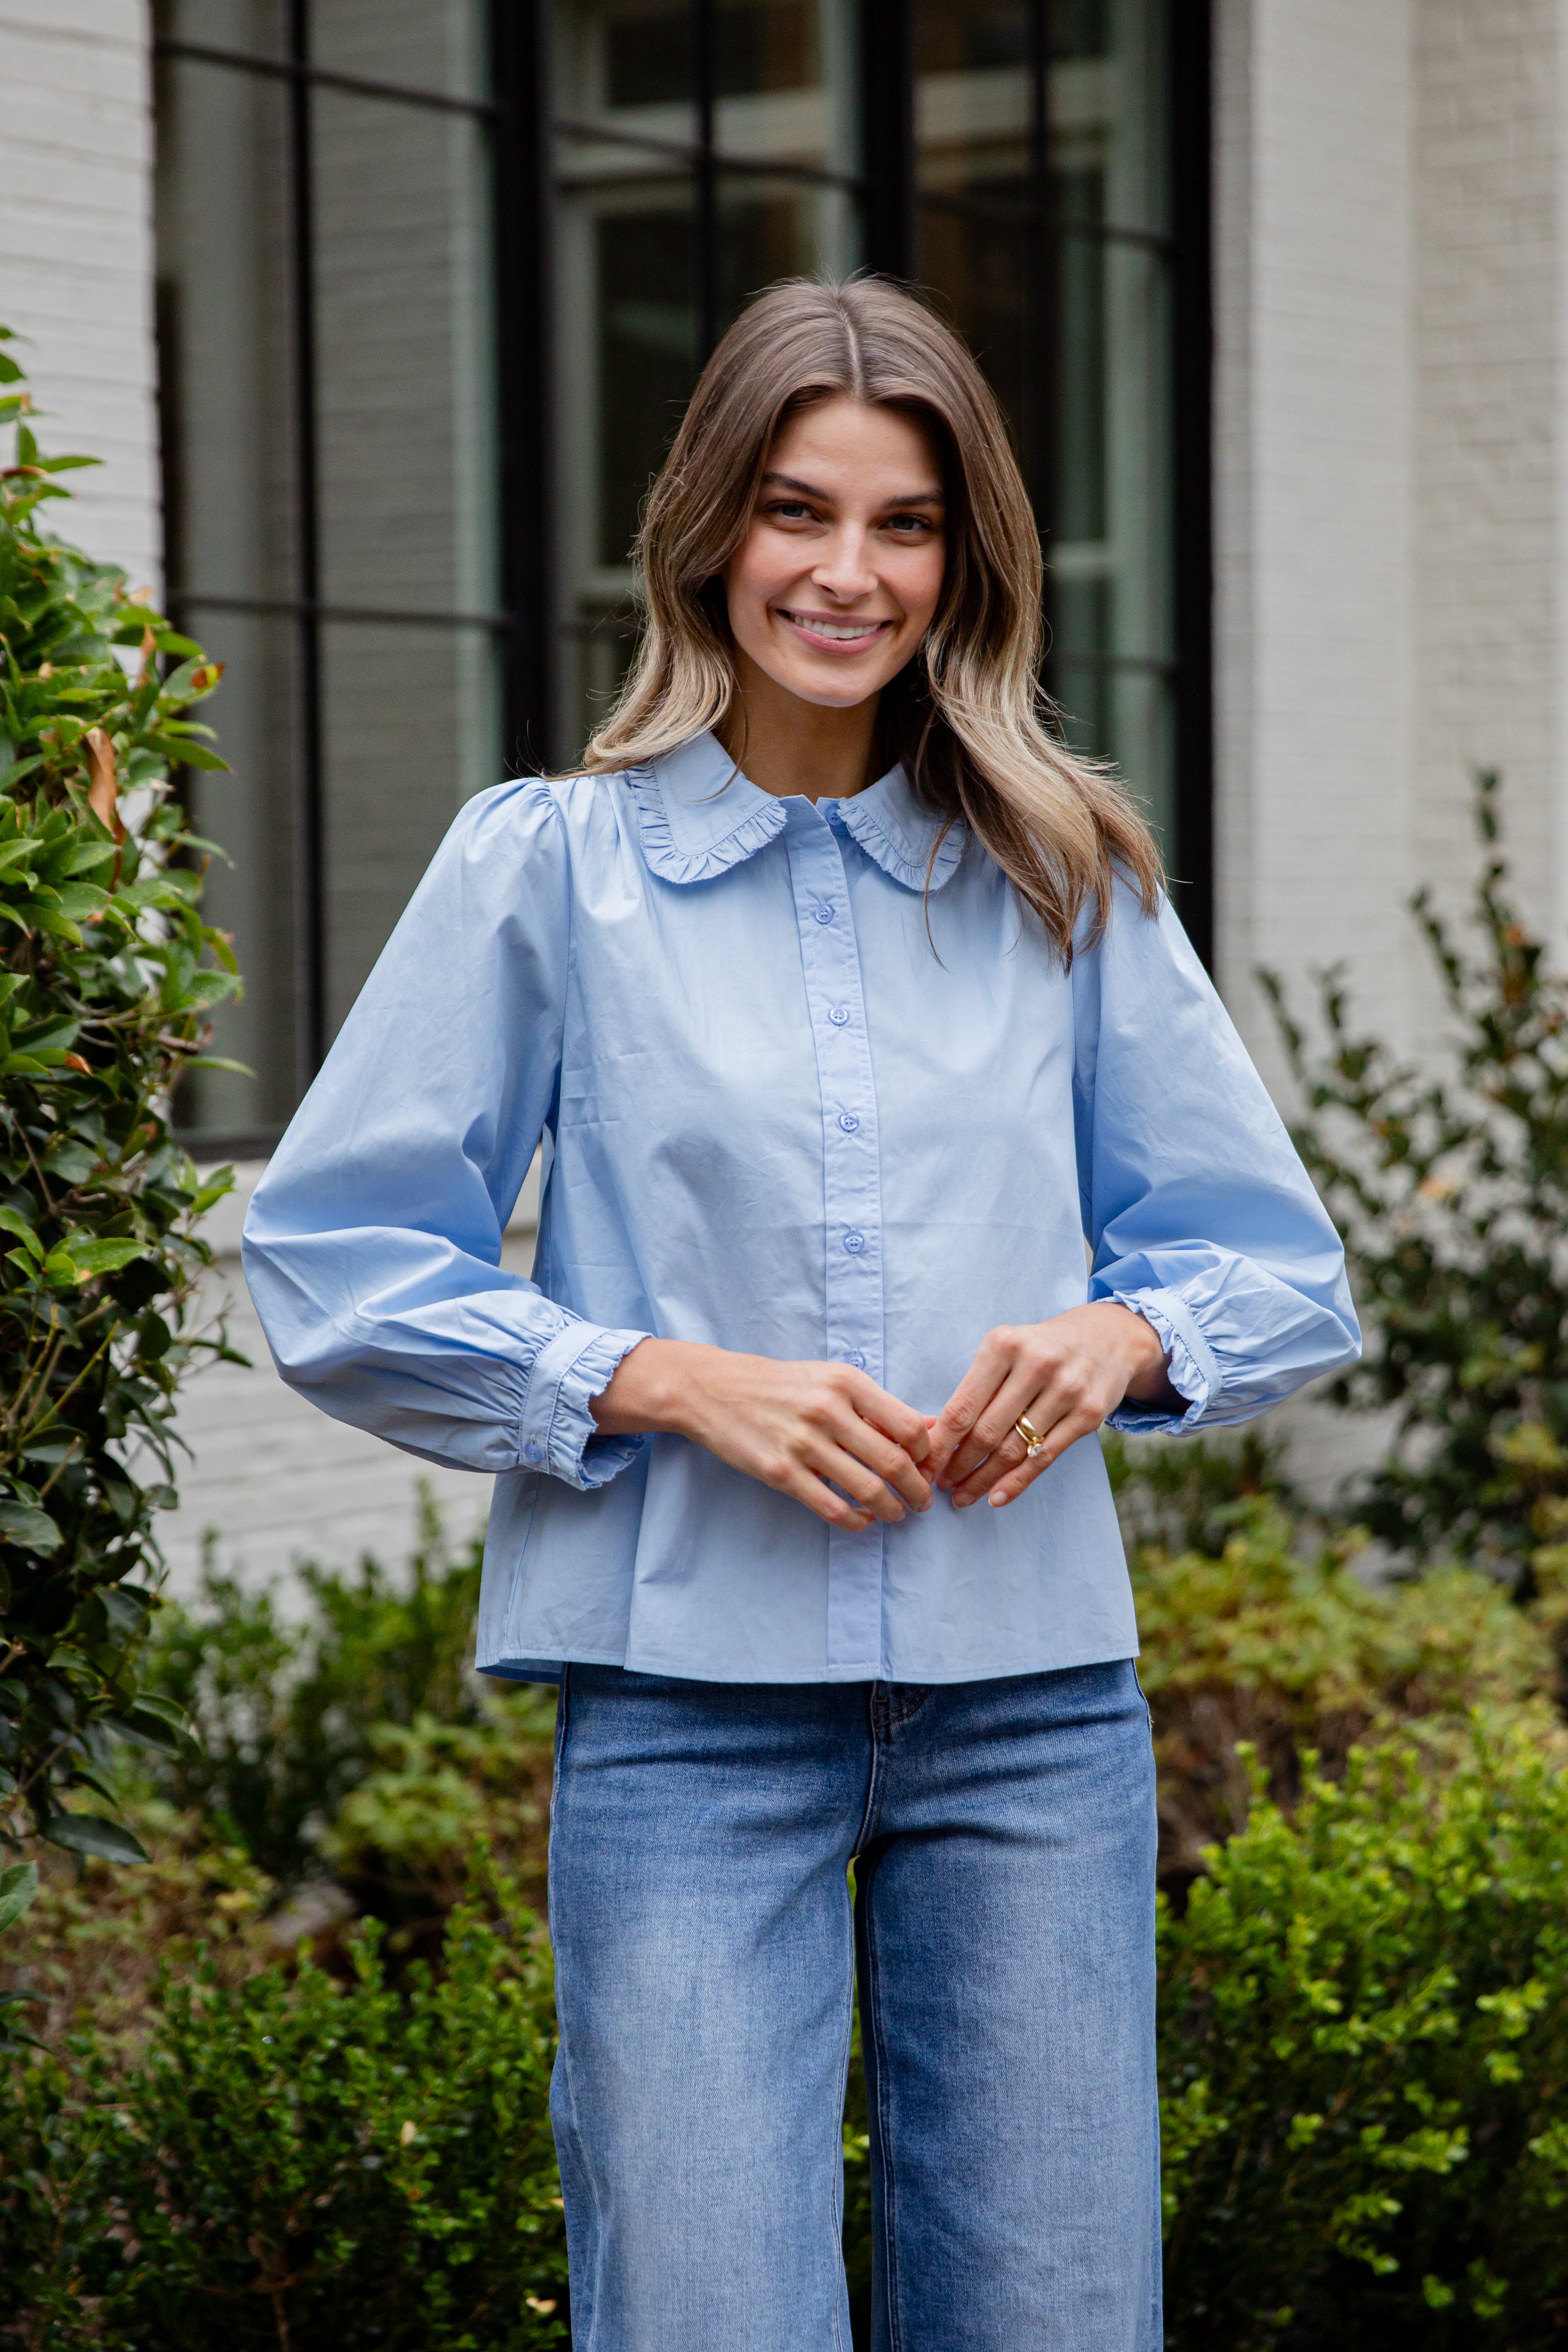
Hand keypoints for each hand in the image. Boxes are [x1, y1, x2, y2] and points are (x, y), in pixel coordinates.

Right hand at [591, 1338, 932, 1531]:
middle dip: (917, 1490)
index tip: (928, 1467)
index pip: (909, 1425)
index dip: (927, 1454)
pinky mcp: (781, 1472)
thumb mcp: (830, 1379)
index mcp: (847, 1382)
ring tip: (896, 1514)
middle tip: (923, 1502)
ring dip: (891, 1509)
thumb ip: (875, 1405)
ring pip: (867, 1489)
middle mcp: (828, 1410)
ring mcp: (803, 1443)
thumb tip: (929, 1430)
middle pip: (894, 1461)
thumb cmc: (781, 1385)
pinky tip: (862, 1520)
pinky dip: (856, 1521)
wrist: (715, 1390)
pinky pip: (832, 1507)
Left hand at [924, 1304, 1174, 1509]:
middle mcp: (1036, 1365)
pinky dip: (1017, 1483)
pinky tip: (996, 1498)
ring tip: (962, 1495)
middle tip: (939, 1485)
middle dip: (957, 1465)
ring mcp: (1067, 1390)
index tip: (923, 1466)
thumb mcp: (1004, 1349)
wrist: (1106, 1338)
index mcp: (1004, 1345)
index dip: (939, 1444)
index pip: (962, 1407)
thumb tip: (936, 1437)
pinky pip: (1044, 1458)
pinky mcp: (1089, 1414)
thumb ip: (975, 1387)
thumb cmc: (1039, 1349)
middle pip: (986, 1432)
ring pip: (1014, 1449)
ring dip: (983, 1480)